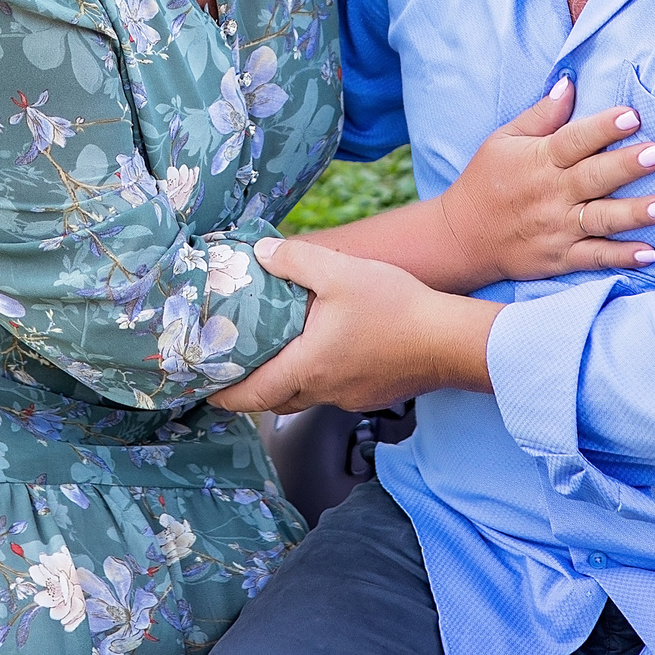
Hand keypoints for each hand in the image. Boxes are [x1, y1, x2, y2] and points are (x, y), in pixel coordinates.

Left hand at [210, 236, 498, 414]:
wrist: (449, 339)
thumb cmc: (395, 309)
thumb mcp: (339, 272)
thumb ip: (295, 261)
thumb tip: (262, 254)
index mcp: (307, 367)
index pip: (253, 394)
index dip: (225, 394)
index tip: (205, 390)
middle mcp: (325, 390)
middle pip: (276, 400)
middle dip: (251, 390)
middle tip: (233, 372)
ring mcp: (350, 396)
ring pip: (305, 396)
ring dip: (285, 383)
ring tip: (274, 357)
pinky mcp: (371, 393)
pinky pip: (332, 390)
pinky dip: (316, 376)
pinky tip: (324, 351)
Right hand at [437, 76, 654, 285]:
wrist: (462, 237)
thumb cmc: (486, 181)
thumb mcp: (503, 140)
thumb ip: (541, 115)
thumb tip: (570, 82)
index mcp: (539, 161)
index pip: (573, 141)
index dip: (602, 128)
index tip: (632, 116)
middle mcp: (551, 194)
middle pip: (593, 177)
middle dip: (626, 166)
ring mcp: (557, 228)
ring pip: (600, 219)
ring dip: (634, 213)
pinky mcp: (561, 257)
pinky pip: (594, 258)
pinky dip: (621, 257)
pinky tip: (649, 253)